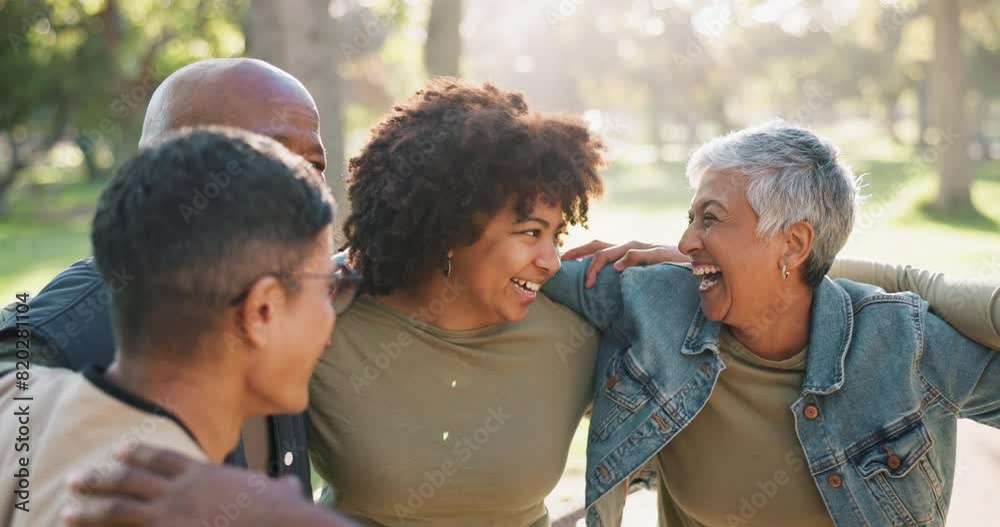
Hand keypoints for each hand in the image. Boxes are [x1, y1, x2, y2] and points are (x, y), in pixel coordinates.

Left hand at [62, 445, 353, 526]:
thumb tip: (291, 485)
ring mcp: (170, 516)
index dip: (138, 455)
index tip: (118, 452)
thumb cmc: (282, 512)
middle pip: (131, 480)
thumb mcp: (279, 493)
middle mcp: (181, 490)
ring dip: (89, 510)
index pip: (163, 458)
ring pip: (118, 509)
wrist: (279, 524)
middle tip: (76, 480)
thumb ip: (278, 488)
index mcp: (204, 474)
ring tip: (66, 512)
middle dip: (100, 479)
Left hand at [561, 239, 686, 287]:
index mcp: (626, 252)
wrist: (702, 267)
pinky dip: (629, 260)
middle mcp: (633, 247)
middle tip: (563, 265)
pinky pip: (642, 254)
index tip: (561, 263)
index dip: (578, 253)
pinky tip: (619, 269)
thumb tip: (603, 291)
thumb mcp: (642, 279)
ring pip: (618, 249)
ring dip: (600, 262)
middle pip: (600, 245)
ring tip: (589, 281)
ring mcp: (647, 249)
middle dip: (579, 253)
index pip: (597, 248)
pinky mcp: (661, 254)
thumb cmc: (669, 276)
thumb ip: (625, 280)